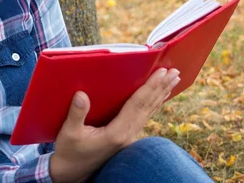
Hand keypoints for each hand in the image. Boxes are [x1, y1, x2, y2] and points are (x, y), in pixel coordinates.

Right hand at [49, 67, 180, 182]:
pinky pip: (143, 117)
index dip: (150, 87)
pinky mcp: (125, 138)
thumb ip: (76, 114)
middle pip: (148, 107)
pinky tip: (158, 98)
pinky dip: (153, 105)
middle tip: (175, 71)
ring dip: (160, 95)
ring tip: (173, 80)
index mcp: (116, 133)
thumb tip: (81, 94)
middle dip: (161, 88)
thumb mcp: (68, 133)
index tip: (161, 73)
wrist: (71, 173)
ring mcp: (128, 138)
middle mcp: (126, 135)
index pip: (137, 105)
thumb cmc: (69, 152)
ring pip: (148, 112)